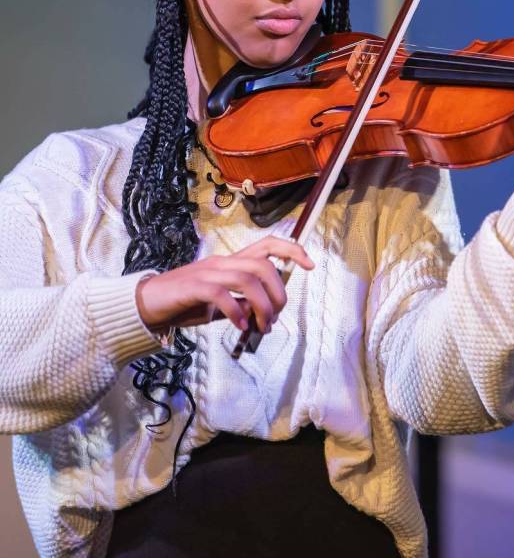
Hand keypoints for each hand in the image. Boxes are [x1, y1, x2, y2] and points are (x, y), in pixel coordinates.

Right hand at [135, 236, 313, 335]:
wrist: (145, 306)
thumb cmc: (182, 304)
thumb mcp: (218, 306)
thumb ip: (240, 306)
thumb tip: (262, 316)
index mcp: (230, 263)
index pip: (266, 245)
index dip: (291, 250)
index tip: (309, 263)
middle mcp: (222, 262)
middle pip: (263, 265)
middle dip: (278, 292)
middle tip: (275, 318)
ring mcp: (207, 273)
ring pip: (247, 278)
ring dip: (262, 305)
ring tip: (262, 327)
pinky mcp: (193, 287)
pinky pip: (221, 294)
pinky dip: (236, 312)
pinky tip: (240, 327)